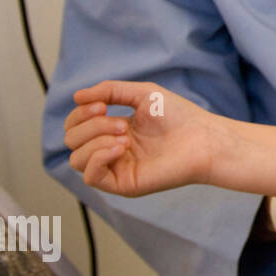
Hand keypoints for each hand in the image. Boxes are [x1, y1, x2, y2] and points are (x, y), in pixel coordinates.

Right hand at [65, 80, 224, 196]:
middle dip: (90, 126)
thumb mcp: (141, 93)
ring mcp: (116, 168)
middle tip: (120, 122)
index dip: (81, 113)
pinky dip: (97, 158)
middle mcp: (111, 150)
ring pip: (76, 159)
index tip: (102, 104)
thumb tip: (75, 96)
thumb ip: (109, 90)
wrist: (203, 138)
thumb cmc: (178, 115)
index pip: (76, 125)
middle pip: (72, 140)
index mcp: (113, 130)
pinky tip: (120, 148)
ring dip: (94, 141)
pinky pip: (90, 177)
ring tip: (124, 135)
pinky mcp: (123, 184)